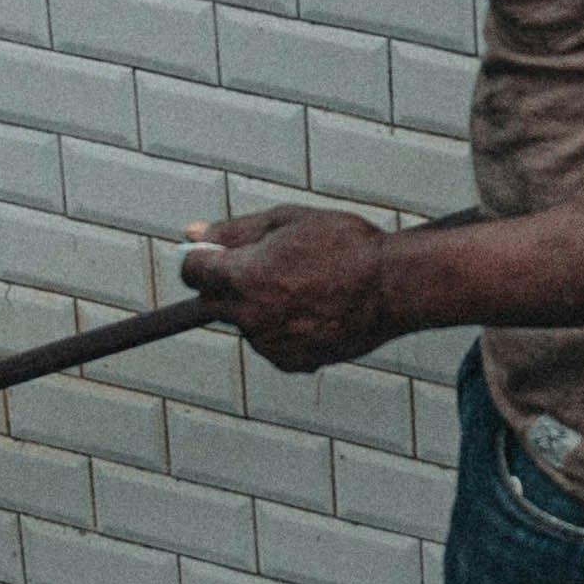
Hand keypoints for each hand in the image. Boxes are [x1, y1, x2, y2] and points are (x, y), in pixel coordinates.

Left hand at [180, 206, 396, 372]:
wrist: (393, 286)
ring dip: (261, 308)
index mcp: (240, 276)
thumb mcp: (287, 221)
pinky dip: (285, 330)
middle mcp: (247, 315)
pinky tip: (316, 311)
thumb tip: (191, 234)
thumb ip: (234, 231)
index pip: (191, 272)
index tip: (220, 254)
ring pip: (247, 324)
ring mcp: (269, 343)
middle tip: (270, 268)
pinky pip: (273, 344)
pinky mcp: (291, 362)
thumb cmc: (344, 244)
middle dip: (229, 285)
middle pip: (212, 302)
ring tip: (307, 287)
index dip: (203, 258)